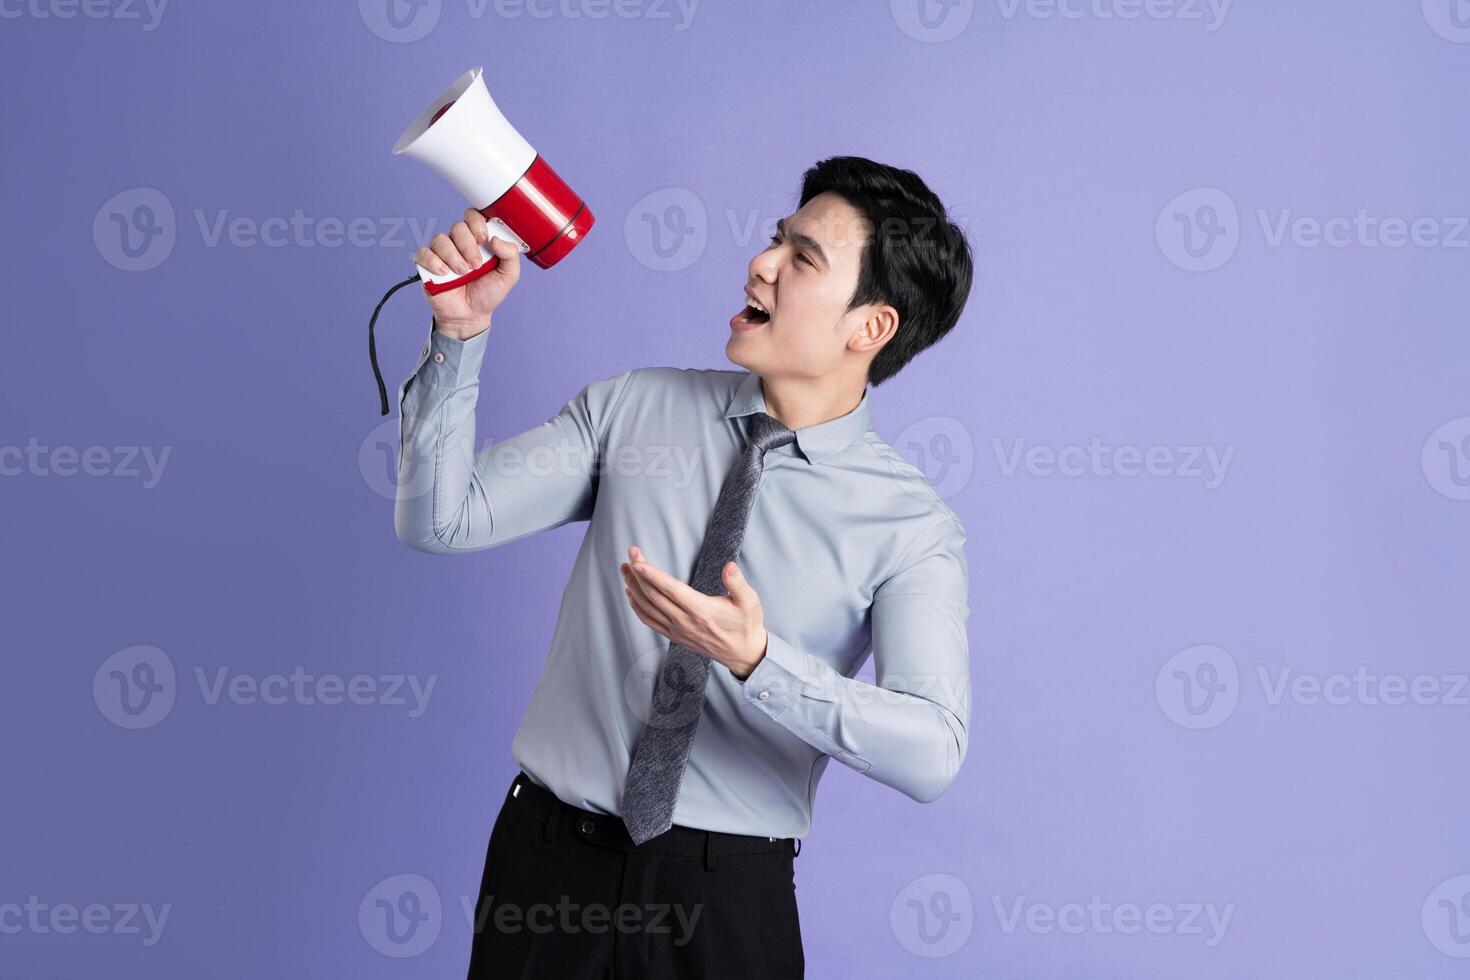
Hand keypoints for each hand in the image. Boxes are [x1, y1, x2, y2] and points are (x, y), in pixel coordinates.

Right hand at [415, 207, 522, 339]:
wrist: (470, 316)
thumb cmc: (488, 293)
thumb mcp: (509, 276)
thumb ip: (511, 255)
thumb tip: (495, 238)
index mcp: (478, 241)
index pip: (473, 216)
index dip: (477, 223)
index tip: (484, 239)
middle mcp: (459, 243)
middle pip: (458, 227)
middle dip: (468, 246)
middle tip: (475, 265)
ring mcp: (442, 253)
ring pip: (441, 239)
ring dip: (453, 256)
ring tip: (462, 273)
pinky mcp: (428, 264)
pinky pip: (424, 253)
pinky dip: (434, 262)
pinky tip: (444, 273)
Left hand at [619, 545, 768, 679]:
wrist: (743, 653)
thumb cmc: (746, 624)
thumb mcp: (750, 601)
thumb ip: (738, 583)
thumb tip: (729, 566)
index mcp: (701, 610)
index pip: (670, 590)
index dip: (651, 575)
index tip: (638, 561)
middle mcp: (685, 622)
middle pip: (653, 594)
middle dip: (638, 572)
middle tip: (631, 553)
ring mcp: (677, 630)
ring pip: (647, 607)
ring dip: (633, 587)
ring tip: (624, 569)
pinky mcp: (674, 636)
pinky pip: (649, 620)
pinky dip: (637, 606)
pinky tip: (631, 594)